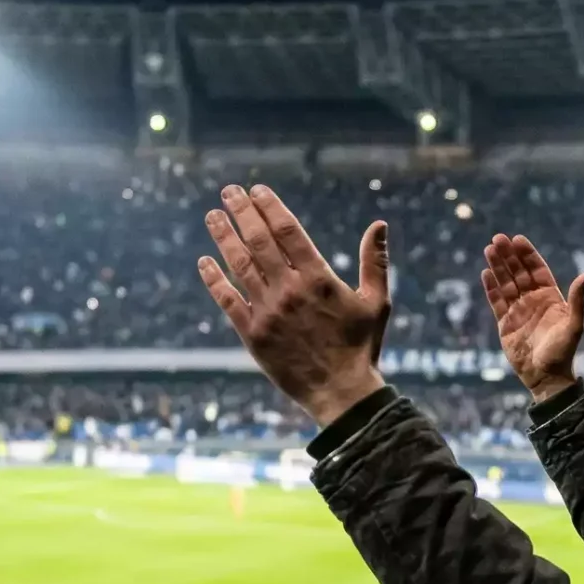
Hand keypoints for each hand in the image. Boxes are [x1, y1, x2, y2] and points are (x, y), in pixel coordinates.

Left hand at [197, 185, 390, 426]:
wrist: (340, 393)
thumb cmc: (361, 346)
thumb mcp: (377, 302)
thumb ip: (375, 262)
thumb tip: (379, 224)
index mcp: (319, 278)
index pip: (288, 230)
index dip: (269, 206)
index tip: (256, 190)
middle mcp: (290, 290)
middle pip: (259, 241)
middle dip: (242, 212)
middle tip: (229, 192)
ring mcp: (268, 312)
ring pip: (239, 265)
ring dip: (223, 237)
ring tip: (212, 216)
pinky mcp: (253, 334)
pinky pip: (227, 301)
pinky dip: (214, 279)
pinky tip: (204, 262)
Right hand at [480, 233, 583, 401]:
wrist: (546, 377)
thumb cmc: (563, 352)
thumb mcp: (574, 325)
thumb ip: (578, 301)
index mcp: (550, 297)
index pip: (536, 270)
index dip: (527, 254)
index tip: (517, 239)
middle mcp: (533, 300)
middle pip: (518, 272)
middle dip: (508, 255)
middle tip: (498, 238)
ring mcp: (518, 311)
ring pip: (505, 283)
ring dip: (497, 266)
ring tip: (489, 249)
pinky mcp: (505, 323)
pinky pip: (496, 301)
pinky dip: (491, 288)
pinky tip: (485, 273)